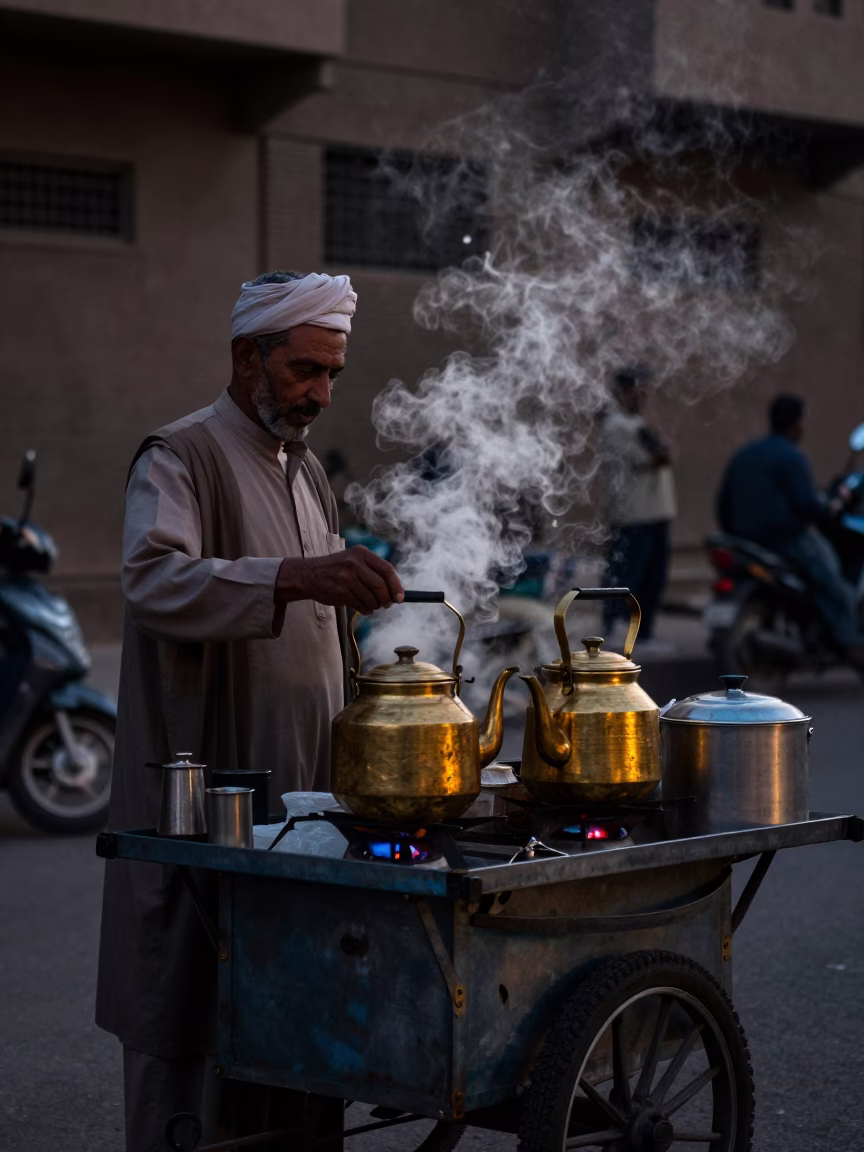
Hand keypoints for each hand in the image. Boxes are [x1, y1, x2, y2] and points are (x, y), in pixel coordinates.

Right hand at [275, 546, 403, 614]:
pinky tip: (365, 609)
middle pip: (380, 585)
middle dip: (386, 599)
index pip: (386, 569)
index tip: (400, 597)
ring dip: (375, 606)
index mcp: (361, 553)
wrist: (308, 574)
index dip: (396, 585)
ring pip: (370, 598)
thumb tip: (395, 591)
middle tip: (387, 604)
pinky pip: (360, 605)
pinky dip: (366, 610)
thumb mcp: (353, 560)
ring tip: (373, 606)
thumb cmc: (336, 569)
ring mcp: (346, 577)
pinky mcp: (339, 591)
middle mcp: (354, 563)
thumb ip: (372, 571)